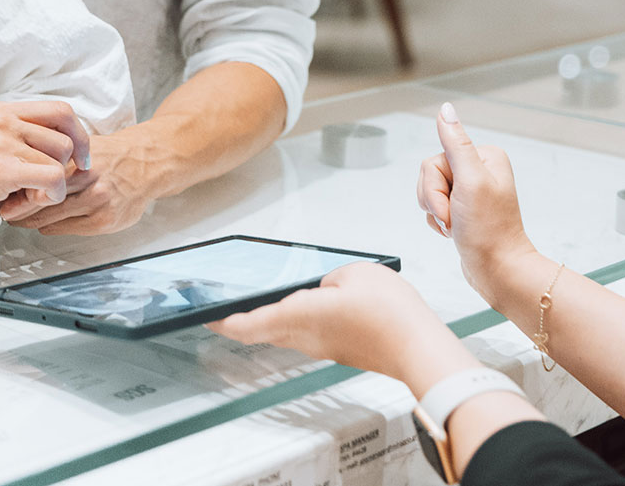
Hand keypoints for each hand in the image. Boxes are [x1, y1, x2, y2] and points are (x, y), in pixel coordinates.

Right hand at [0, 100, 89, 246]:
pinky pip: (52, 179)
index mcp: (1, 111)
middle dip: (60, 170)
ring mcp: (0, 142)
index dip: (79, 136)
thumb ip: (24, 138)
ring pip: (60, 161)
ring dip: (49, 189)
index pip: (62, 110)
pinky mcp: (0, 169)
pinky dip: (48, 197)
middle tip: (34, 190)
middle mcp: (1, 120)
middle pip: (66, 139)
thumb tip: (72, 144)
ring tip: (19, 198)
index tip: (80, 160)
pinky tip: (22, 206)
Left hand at [3, 127, 161, 234]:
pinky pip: (65, 228)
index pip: (35, 175)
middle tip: (2, 210)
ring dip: (29, 220)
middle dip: (16, 207)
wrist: (148, 162)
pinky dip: (49, 227)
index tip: (3, 190)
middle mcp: (88, 179)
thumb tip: (18, 166)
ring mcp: (97, 202)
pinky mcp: (104, 221)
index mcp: (78, 157)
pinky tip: (42, 224)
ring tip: (16, 218)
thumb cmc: (112, 154)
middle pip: (38, 199)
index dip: (15, 185)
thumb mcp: (81, 146)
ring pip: (48, 217)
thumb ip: (55, 156)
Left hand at [208, 262, 477, 390]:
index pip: (249, 324)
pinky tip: (305, 309)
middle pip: (262, 332)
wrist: (417, 347)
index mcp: (300, 316)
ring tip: (261, 305)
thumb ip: (329, 277)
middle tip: (226, 310)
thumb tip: (323, 287)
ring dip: (268, 323)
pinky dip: (295, 324)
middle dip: (242, 322)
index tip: (207, 317)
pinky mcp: (340, 351)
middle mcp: (306, 338)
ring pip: (283, 335)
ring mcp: (323, 348)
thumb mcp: (354, 273)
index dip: (224, 321)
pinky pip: (307, 337)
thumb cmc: (389, 312)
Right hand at [418, 103, 540, 303]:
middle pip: (430, 175)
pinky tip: (454, 232)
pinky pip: (433, 208)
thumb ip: (455, 143)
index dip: (436, 185)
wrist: (497, 270)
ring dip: (436, 213)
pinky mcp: (462, 208)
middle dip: (435, 201)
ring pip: (429, 192)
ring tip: (456, 226)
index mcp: (484, 156)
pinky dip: (438, 222)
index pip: (435, 159)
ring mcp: (470, 190)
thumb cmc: (488, 230)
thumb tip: (446, 108)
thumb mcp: (470, 181)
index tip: (456, 203)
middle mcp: (479, 169)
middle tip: (455, 218)